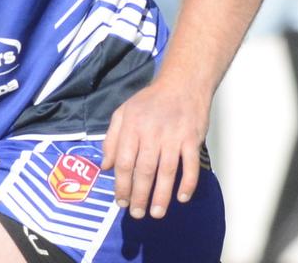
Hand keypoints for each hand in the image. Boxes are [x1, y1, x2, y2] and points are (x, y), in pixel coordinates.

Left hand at [100, 78, 208, 219]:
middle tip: (136, 213)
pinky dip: (187, 183)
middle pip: (144, 169)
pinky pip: (190, 165)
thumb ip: (111, 138)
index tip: (120, 201)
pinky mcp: (193, 138)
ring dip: (161, 195)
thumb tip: (105, 166)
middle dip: (139, 195)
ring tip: (156, 213)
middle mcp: (151, 132)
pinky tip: (181, 197)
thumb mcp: (123, 112)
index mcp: (131, 126)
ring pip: (166, 171)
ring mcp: (174, 136)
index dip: (121, 184)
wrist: (182, 84)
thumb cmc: (150, 100)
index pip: (124, 160)